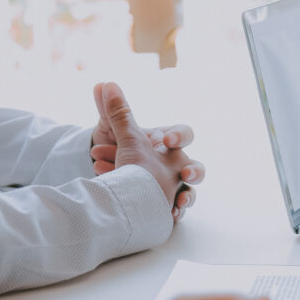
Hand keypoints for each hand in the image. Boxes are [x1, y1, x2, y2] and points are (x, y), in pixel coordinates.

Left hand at [91, 82, 204, 221]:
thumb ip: (113, 110)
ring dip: (188, 198)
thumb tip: (101, 83)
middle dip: (195, 171)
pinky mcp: (166, 205)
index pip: (184, 134)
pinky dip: (174, 213)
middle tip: (185, 174)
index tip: (165, 141)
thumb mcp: (115, 132)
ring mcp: (174, 186)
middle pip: (197, 168)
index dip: (179, 136)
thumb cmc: (119, 151)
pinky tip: (170, 216)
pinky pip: (177, 211)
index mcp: (168, 143)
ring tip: (179, 203)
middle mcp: (175, 165)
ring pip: (191, 193)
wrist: (111, 177)